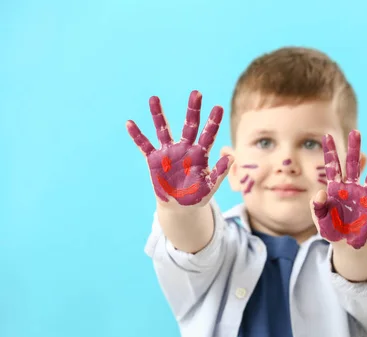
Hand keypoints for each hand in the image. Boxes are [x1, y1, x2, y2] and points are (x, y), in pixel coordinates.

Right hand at [126, 90, 232, 206]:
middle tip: (196, 93)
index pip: (209, 134)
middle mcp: (185, 148)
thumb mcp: (210, 187)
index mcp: (200, 154)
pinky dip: (137, 136)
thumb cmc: (197, 196)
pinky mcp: (154, 160)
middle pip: (190, 125)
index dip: (213, 122)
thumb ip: (220, 172)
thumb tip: (231, 157)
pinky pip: (144, 145)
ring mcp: (168, 152)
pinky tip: (130, 123)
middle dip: (193, 110)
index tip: (218, 107)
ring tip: (154, 98)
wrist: (179, 207)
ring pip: (163, 130)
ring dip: (158, 115)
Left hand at [311, 130, 366, 248]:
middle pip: (353, 164)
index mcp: (336, 188)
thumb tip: (320, 193)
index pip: (333, 167)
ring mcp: (366, 196)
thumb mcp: (320, 220)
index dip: (330, 152)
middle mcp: (352, 188)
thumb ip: (317, 207)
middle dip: (354, 149)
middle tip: (356, 132)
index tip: (327, 135)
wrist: (346, 245)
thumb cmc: (331, 229)